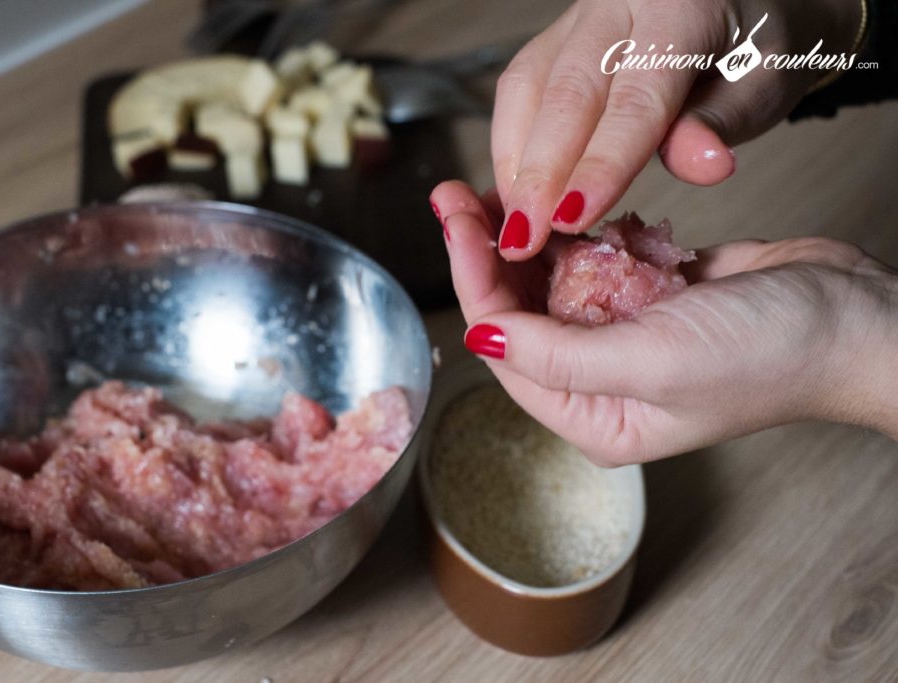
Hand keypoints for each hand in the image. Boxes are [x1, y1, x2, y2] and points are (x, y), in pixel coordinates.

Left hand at [433, 180, 897, 464]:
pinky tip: (564, 209)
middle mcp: (601, 382)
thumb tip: (477, 339)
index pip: (507, 349)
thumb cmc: (768, 356)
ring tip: (498, 189)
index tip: (456, 223)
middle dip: (489, 255)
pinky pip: (599, 261)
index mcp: (593, 417)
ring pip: (554, 284)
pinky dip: (584, 236)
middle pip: (521, 314)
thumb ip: (557, 356)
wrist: (857, 320)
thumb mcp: (650, 361)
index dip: (474, 283)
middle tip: (458, 197)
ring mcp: (627, 336)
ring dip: (530, 239)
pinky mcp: (653, 296)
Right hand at [493, 0, 861, 257]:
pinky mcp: (554, 41)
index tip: (573, 219)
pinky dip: (510, 148)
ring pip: (526, 89)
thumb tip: (700, 166)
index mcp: (678, 11)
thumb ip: (723, 120)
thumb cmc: (757, 48)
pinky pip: (518, 90)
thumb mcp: (765, 82)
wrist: (743, 4)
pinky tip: (514, 194)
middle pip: (564, 95)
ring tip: (515, 228)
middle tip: (522, 241)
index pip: (634, 101)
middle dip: (539, 176)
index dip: (601, 164)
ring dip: (515, 165)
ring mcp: (577, 21)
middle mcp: (616, 6)